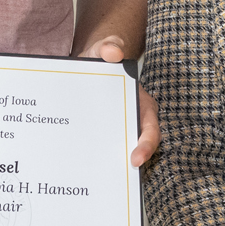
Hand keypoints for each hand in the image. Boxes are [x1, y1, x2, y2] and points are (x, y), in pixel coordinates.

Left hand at [77, 34, 159, 166]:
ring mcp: (118, 129)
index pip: (151, 130)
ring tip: (90, 179)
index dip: (146, 146)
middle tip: (111, 178)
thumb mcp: (103, 48)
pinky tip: (73, 165)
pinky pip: (100, 148)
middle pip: (135, 148)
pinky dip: (92, 157)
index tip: (135, 159)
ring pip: (117, 153)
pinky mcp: (101, 133)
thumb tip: (112, 53)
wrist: (88, 63)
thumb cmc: (101, 56)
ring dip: (107, 166)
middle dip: (124, 164)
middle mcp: (133, 120)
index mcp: (142, 105)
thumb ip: (108, 46)